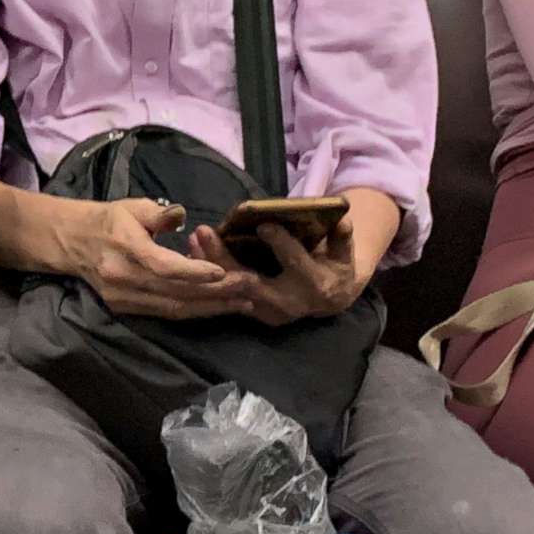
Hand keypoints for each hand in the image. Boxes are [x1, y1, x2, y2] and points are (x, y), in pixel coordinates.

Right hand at [53, 198, 253, 321]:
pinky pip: (165, 313)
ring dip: (211, 306)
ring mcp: (123, 297)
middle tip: (249, 287)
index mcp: (123, 246)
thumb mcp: (131, 206)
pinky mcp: (125, 309)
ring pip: (173, 307)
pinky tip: (217, 306)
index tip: (224, 271)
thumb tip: (181, 214)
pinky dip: (194, 311)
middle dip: (216, 292)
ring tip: (243, 302)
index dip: (194, 271)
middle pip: (175, 291)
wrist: (72, 242)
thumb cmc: (109, 220)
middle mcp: (122, 276)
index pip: (162, 265)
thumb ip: (159, 213)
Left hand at [185, 207, 377, 326]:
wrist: (330, 298)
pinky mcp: (251, 312)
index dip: (281, 244)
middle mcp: (287, 304)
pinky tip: (191, 253)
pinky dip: (208, 276)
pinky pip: (226, 295)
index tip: (262, 224)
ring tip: (192, 238)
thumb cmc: (334, 266)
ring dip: (209, 265)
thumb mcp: (343, 252)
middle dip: (224, 259)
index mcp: (313, 286)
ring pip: (231, 291)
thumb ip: (341, 238)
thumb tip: (342, 221)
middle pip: (250, 282)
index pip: (295, 264)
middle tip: (205, 231)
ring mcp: (266, 311)